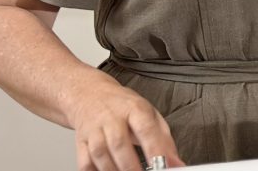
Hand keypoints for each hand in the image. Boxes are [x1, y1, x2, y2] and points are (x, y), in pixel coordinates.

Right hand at [66, 74, 184, 170]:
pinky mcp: (80, 142)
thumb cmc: (123, 106)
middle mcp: (112, 118)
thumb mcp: (150, 113)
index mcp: (134, 108)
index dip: (155, 149)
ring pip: (100, 155)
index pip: (146, 128)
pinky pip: (84, 163)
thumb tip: (177, 163)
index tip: (165, 165)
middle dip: (131, 167)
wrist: (89, 94)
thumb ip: (164, 139)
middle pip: (120, 144)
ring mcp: (94, 130)